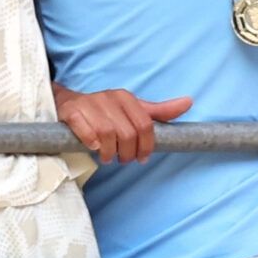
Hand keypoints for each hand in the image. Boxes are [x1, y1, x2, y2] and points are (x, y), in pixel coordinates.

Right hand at [54, 82, 192, 164]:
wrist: (68, 104)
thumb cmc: (105, 112)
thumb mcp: (133, 110)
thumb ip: (159, 111)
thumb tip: (188, 102)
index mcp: (125, 97)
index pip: (145, 125)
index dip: (146, 146)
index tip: (142, 157)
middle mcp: (108, 97)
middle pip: (127, 133)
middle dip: (126, 153)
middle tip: (122, 160)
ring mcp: (88, 103)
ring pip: (107, 133)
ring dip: (108, 152)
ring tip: (107, 157)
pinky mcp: (71, 111)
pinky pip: (85, 130)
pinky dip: (91, 142)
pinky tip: (92, 147)